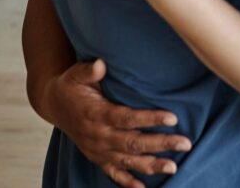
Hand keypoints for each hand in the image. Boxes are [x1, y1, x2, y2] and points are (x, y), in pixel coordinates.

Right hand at [43, 59, 190, 187]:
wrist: (54, 104)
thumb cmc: (71, 86)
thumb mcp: (77, 74)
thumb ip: (89, 70)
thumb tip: (100, 64)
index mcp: (97, 114)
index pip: (127, 118)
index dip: (150, 119)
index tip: (172, 118)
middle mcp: (99, 135)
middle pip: (134, 142)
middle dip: (161, 144)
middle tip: (185, 143)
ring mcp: (98, 150)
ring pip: (128, 160)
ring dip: (151, 165)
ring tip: (173, 166)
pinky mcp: (97, 158)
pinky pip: (113, 173)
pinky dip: (127, 182)